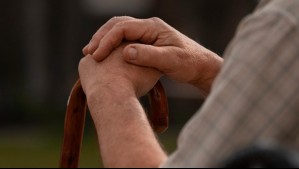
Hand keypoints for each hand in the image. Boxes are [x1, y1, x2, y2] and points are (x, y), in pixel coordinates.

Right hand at [83, 16, 222, 95]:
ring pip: (119, 31)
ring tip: (92, 53)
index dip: (107, 40)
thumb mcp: (171, 61)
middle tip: (88, 53)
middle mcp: (148, 27)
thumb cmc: (189, 63)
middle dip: (101, 38)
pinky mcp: (147, 42)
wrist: (200, 66)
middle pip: (117, 25)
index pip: (123, 27)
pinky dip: (112, 46)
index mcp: (153, 27)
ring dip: (104, 40)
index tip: (97, 55)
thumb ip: (149, 56)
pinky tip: (106, 56)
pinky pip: (124, 39)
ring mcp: (147, 34)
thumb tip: (126, 52)